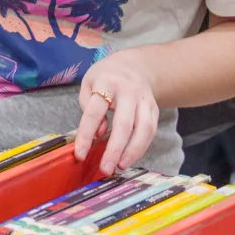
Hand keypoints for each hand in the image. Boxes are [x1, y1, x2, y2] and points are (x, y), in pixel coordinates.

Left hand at [73, 54, 161, 173]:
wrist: (134, 66)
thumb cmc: (105, 78)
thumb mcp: (88, 84)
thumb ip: (88, 107)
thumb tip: (100, 134)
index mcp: (106, 82)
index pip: (94, 112)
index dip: (86, 135)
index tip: (80, 155)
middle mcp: (128, 90)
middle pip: (123, 123)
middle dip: (114, 149)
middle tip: (105, 168)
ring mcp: (144, 99)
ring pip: (143, 129)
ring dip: (132, 151)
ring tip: (120, 166)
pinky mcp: (154, 108)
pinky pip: (151, 131)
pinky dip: (141, 147)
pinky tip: (130, 157)